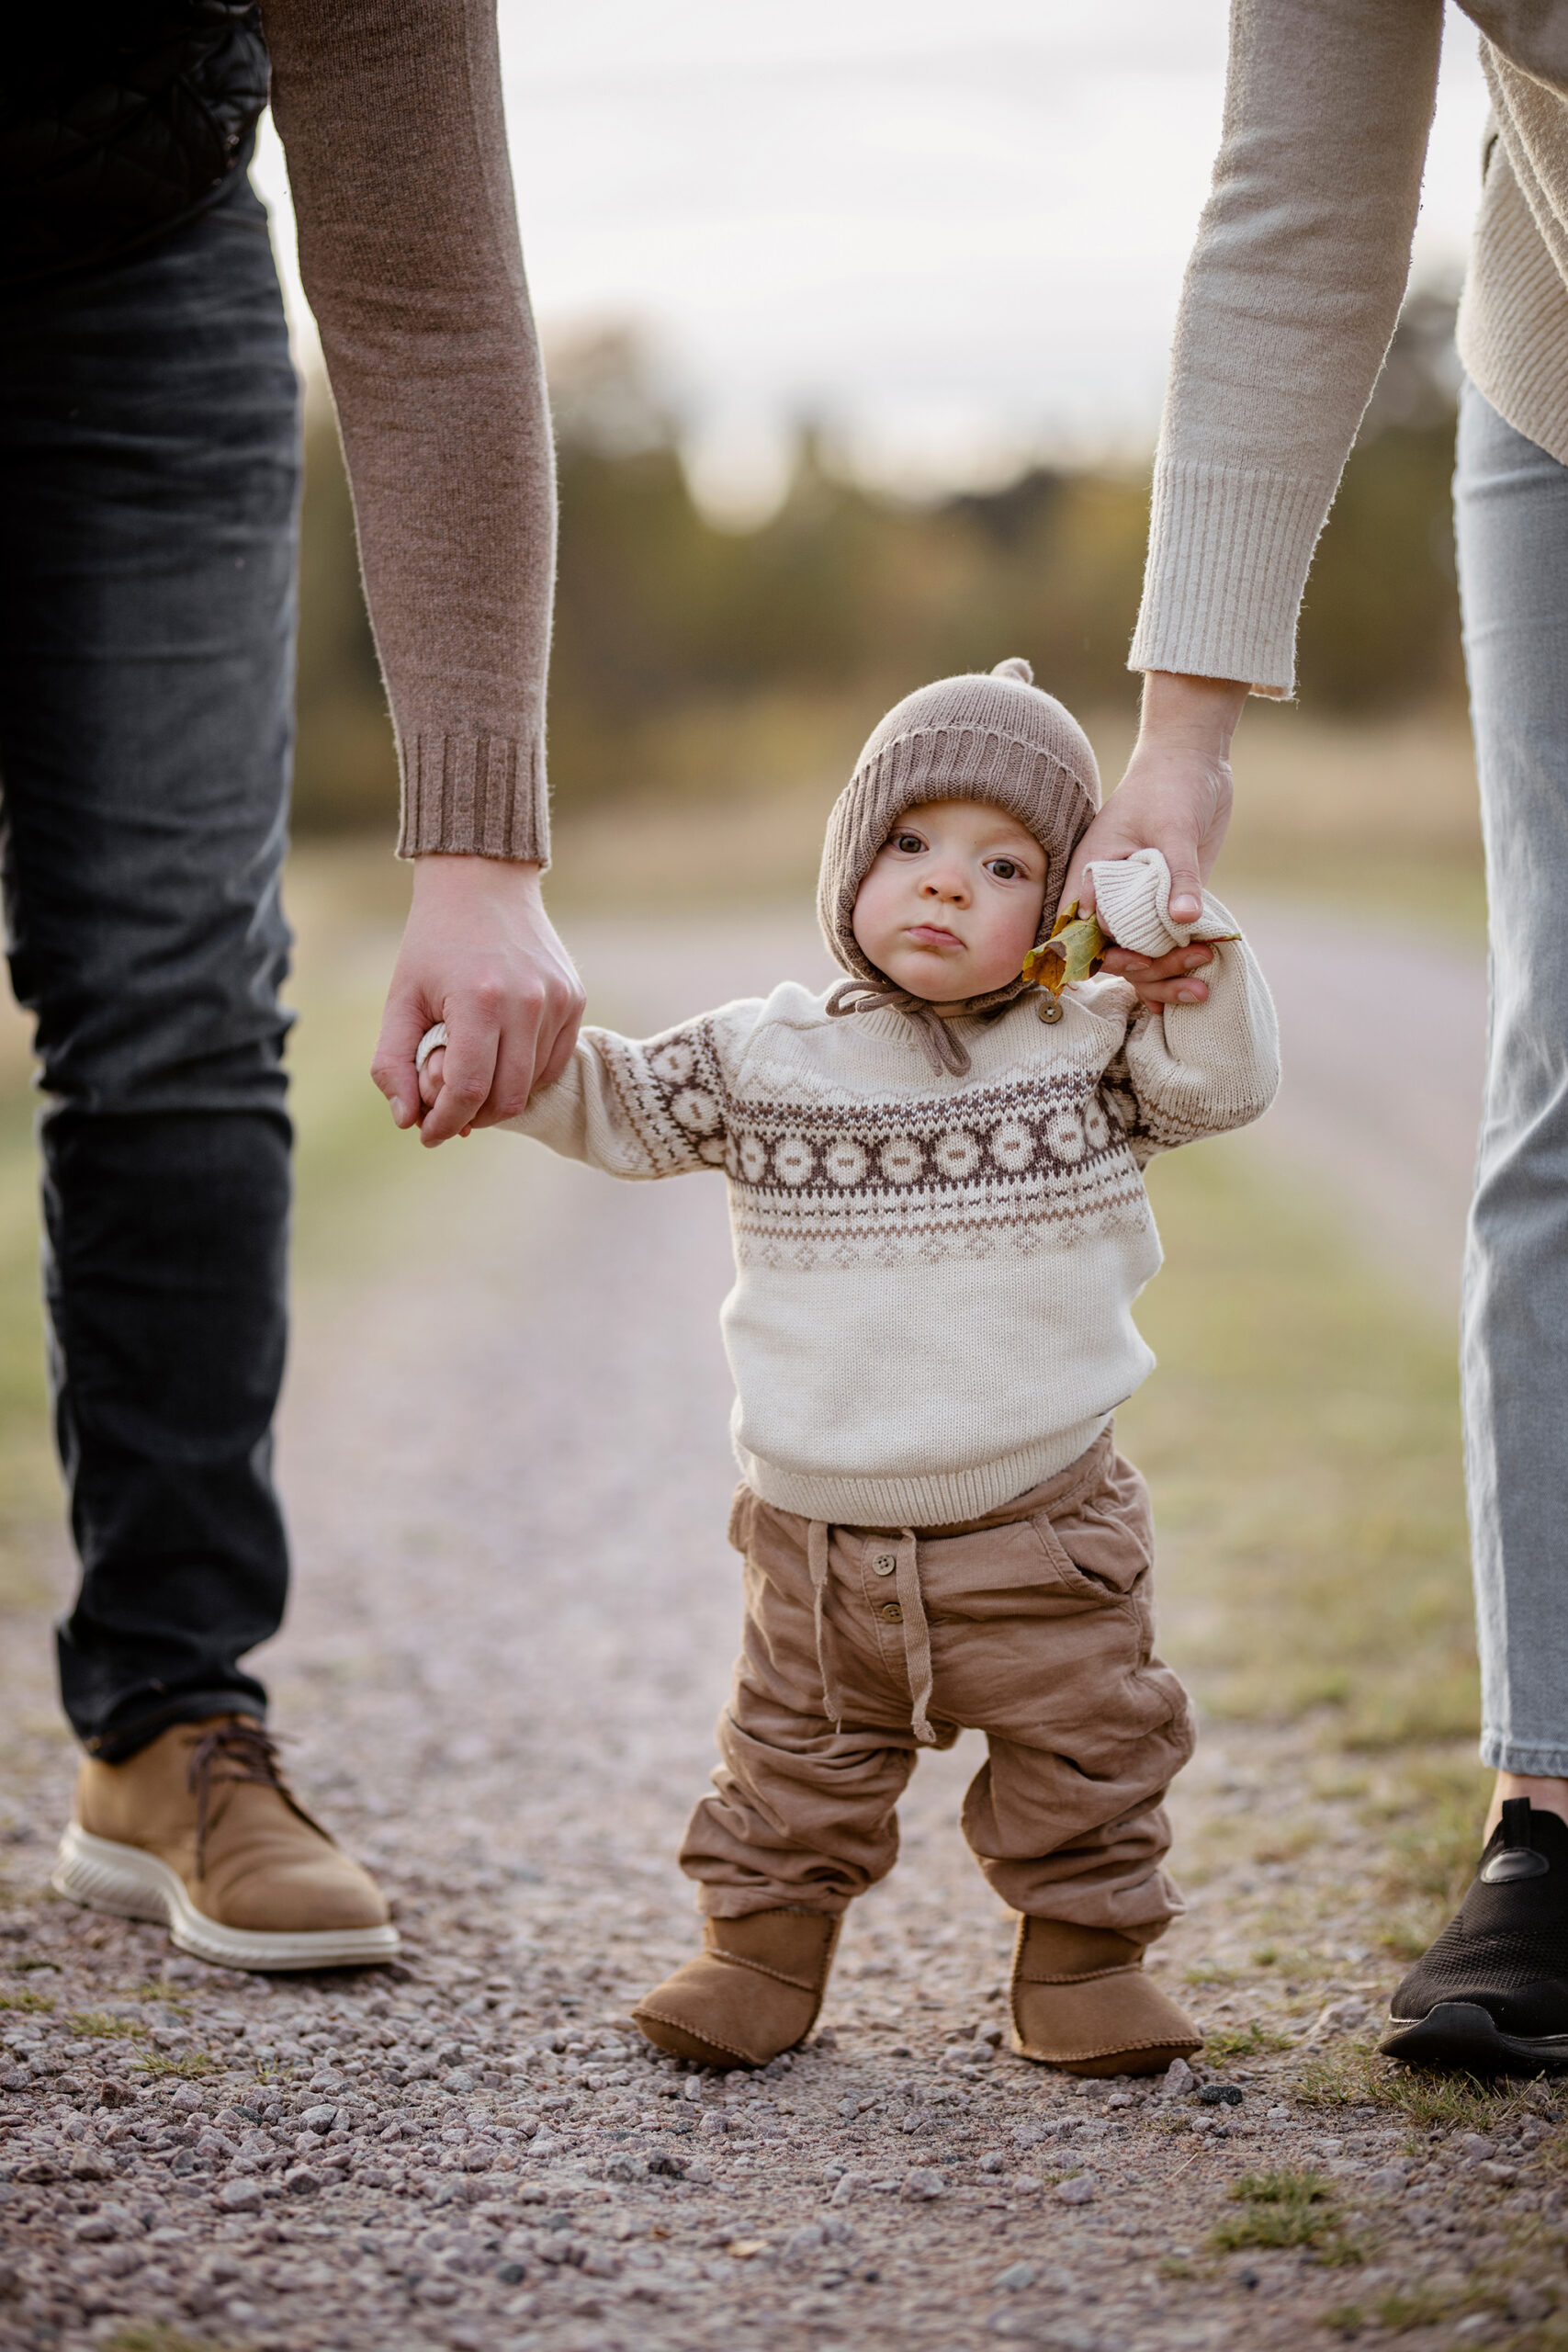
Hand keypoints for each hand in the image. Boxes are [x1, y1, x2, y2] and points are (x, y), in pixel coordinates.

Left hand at [371, 857, 584, 1147]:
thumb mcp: (400, 998)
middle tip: (446, 1109)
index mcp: (480, 1000)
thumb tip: (406, 1120)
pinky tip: (499, 1060)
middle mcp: (528, 1002)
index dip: (445, 1122)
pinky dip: (525, 1077)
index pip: (469, 1089)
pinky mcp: (575, 999)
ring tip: (469, 1072)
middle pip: (507, 1097)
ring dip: (497, 1097)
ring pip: (532, 1085)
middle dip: (472, 1117)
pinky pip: (553, 1063)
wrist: (483, 882)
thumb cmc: (434, 944)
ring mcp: (558, 1000)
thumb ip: (392, 1062)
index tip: (426, 1133)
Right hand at [1067, 672, 1247, 1010]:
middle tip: (1188, 961)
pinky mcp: (1165, 906)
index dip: (1104, 956)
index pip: (1079, 935)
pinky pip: (1162, 948)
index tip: (1139, 959)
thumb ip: (1179, 874)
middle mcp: (1108, 898)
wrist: (1192, 764)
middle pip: (1110, 957)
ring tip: (1201, 985)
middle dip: (1146, 971)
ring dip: (1165, 978)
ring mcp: (1137, 905)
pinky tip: (1195, 991)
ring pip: (1137, 959)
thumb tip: (1186, 919)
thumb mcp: (1174, 828)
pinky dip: (1175, 972)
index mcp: (1091, 877)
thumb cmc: (1169, 786)